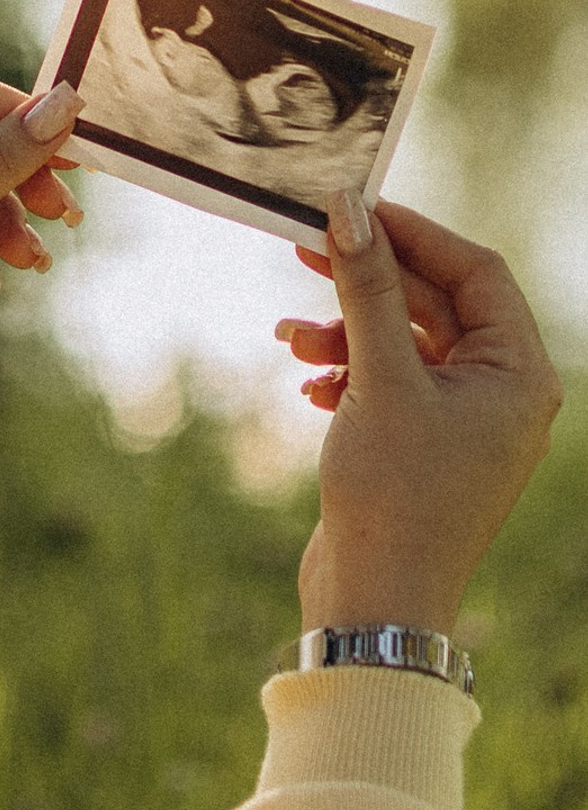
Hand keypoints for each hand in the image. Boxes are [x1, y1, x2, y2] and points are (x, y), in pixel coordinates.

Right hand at [278, 192, 560, 634]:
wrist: (377, 600)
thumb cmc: (394, 497)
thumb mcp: (378, 381)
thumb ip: (367, 291)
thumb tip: (350, 212)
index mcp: (519, 371)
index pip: (474, 270)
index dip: (411, 233)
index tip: (349, 209)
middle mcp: (500, 391)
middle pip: (433, 304)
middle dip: (364, 285)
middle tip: (303, 252)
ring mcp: (460, 421)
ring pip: (401, 346)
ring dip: (344, 334)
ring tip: (290, 342)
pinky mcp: (420, 447)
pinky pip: (386, 386)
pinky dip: (345, 375)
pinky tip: (308, 387)